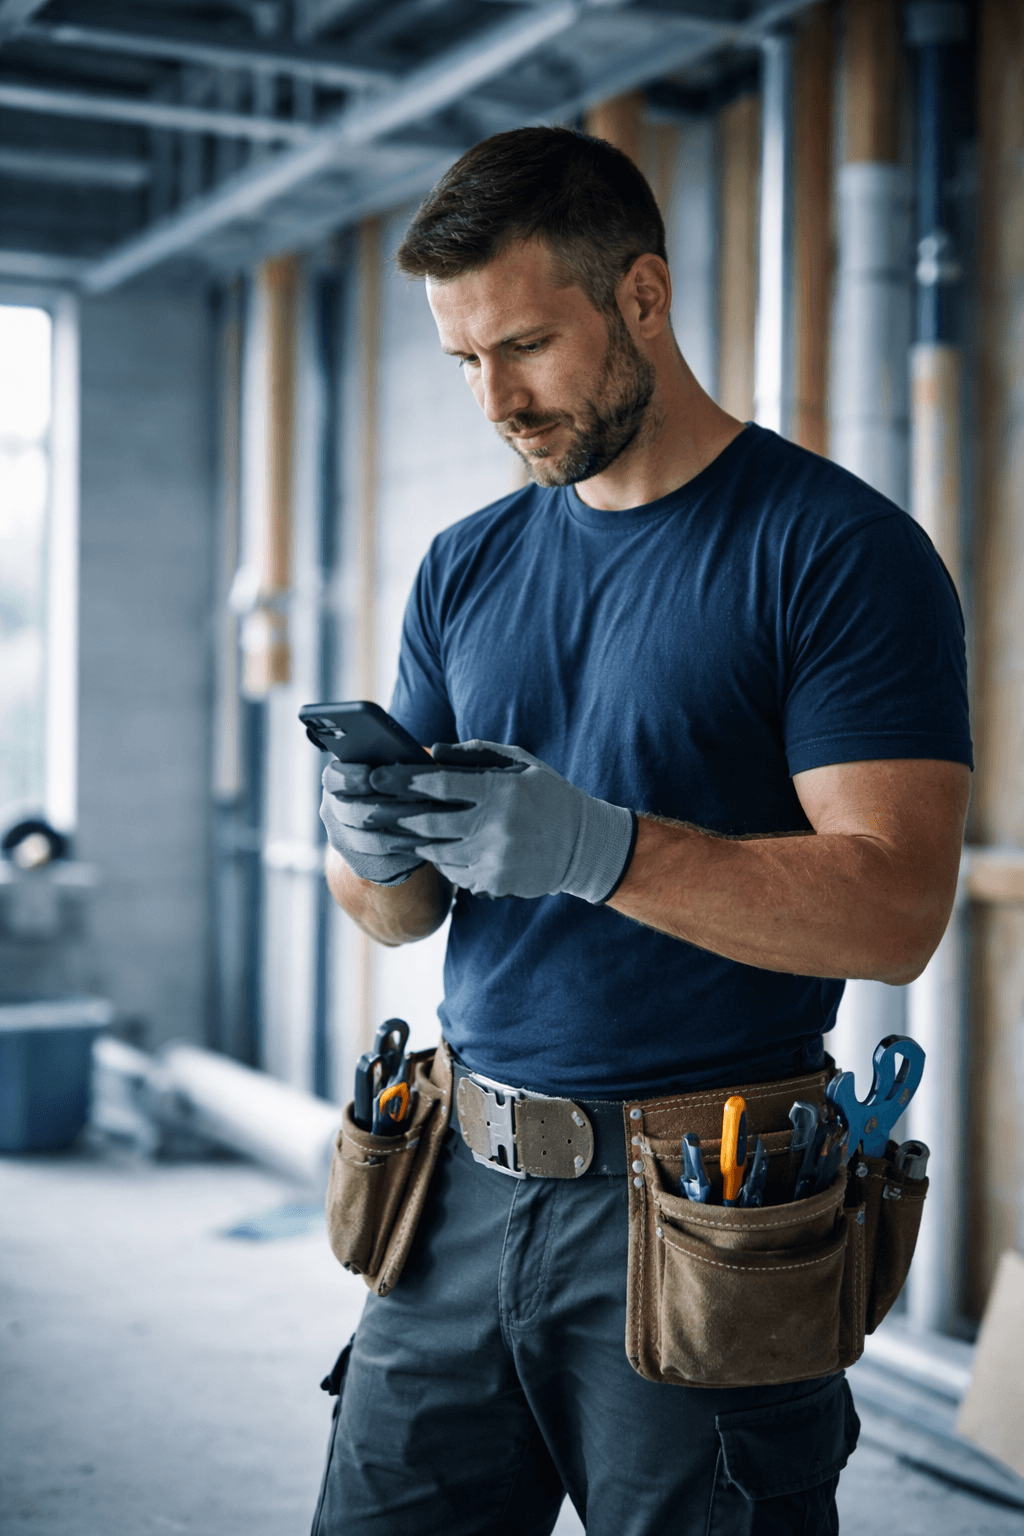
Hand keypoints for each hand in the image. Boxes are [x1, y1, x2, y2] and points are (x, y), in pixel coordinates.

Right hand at [319, 759, 432, 886]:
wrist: (393, 819)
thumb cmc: (400, 782)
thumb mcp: (396, 767)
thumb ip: (397, 762)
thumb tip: (414, 765)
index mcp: (336, 781)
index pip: (334, 779)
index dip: (350, 778)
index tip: (370, 774)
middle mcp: (333, 812)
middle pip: (356, 813)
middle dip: (393, 808)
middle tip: (425, 804)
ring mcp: (343, 841)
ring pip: (372, 842)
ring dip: (405, 834)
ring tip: (433, 826)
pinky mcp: (360, 865)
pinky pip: (383, 864)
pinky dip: (408, 856)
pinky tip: (429, 846)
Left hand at [372, 741, 636, 901]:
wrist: (585, 846)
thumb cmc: (548, 796)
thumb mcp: (521, 763)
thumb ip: (476, 754)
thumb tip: (433, 752)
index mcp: (499, 792)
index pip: (439, 786)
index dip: (403, 780)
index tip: (376, 776)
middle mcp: (494, 828)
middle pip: (427, 825)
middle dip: (393, 817)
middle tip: (368, 811)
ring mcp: (493, 860)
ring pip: (436, 853)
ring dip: (417, 840)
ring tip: (399, 829)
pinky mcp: (494, 883)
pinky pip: (454, 873)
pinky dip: (443, 860)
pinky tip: (443, 848)